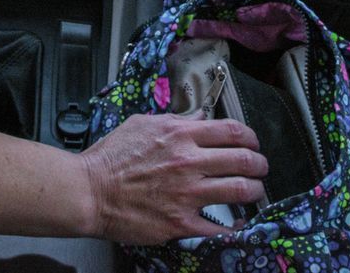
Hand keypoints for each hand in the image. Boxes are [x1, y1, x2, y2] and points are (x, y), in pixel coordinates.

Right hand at [78, 115, 266, 243]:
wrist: (89, 191)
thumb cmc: (110, 158)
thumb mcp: (141, 124)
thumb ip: (174, 121)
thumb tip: (199, 120)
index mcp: (179, 134)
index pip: (232, 130)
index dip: (250, 137)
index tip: (252, 143)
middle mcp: (188, 162)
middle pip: (244, 160)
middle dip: (259, 164)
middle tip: (260, 168)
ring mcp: (186, 193)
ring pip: (240, 191)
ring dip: (254, 191)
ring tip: (254, 192)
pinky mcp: (180, 222)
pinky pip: (219, 228)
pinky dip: (234, 227)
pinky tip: (238, 225)